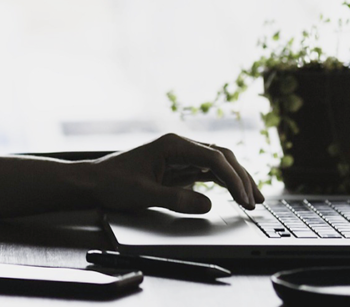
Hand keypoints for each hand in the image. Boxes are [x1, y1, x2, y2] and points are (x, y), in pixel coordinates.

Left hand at [88, 134, 263, 213]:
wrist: (94, 181)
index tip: (244, 198)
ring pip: (218, 164)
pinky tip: (235, 194)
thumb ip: (176, 199)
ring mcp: (180, 156)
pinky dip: (223, 183)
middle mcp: (180, 146)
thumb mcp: (144, 194)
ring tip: (253, 199)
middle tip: (255, 201)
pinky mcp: (178, 168)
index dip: (233, 178)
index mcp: (173, 145)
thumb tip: (208, 204)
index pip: (214, 158)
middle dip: (241, 178)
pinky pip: (207, 172)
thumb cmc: (113, 183)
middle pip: (221, 157)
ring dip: (236, 179)